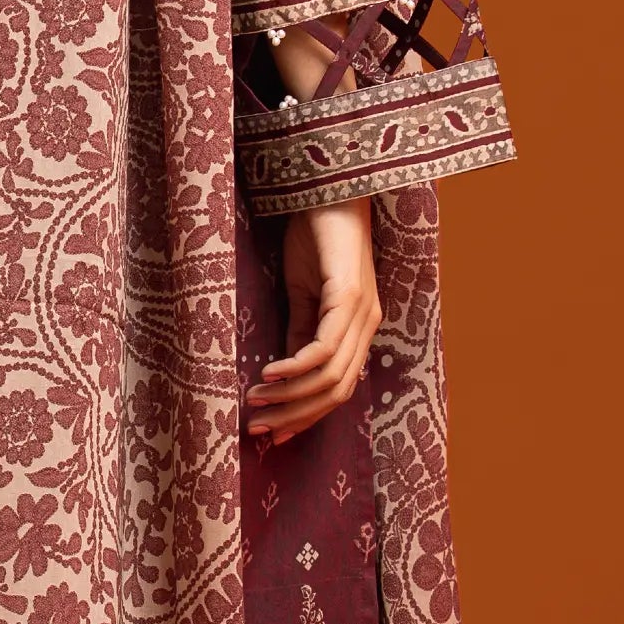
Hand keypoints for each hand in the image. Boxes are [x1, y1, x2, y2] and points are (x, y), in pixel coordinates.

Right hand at [246, 199, 379, 445]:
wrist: (325, 189)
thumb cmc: (315, 236)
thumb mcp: (303, 294)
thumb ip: (300, 332)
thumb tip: (286, 374)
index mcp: (359, 328)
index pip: (338, 389)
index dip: (306, 417)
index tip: (272, 434)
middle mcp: (368, 325)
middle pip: (336, 392)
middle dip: (295, 417)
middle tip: (258, 429)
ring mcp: (362, 312)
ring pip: (331, 376)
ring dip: (290, 398)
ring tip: (256, 403)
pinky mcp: (349, 296)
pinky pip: (323, 347)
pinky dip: (295, 367)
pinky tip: (269, 373)